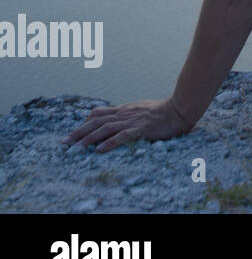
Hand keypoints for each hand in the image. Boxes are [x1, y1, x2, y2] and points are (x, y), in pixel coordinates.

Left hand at [62, 98, 193, 152]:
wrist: (180, 108)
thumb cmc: (164, 110)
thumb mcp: (142, 108)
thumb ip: (130, 114)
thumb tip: (120, 120)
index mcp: (125, 109)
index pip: (99, 114)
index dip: (84, 123)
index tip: (74, 132)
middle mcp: (125, 113)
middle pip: (96, 121)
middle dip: (78, 132)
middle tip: (65, 142)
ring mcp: (132, 120)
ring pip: (105, 128)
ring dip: (89, 138)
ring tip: (77, 147)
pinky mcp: (141, 129)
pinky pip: (122, 136)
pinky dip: (109, 143)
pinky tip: (99, 150)